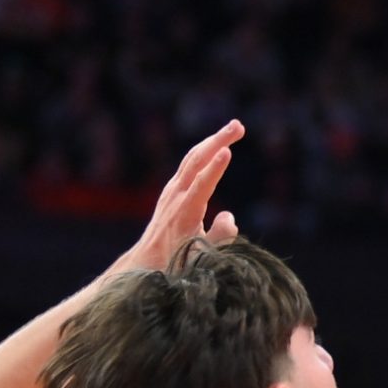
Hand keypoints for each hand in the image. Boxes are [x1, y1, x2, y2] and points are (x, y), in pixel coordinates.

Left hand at [128, 120, 242, 269]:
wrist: (147, 261)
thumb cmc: (178, 262)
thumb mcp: (202, 257)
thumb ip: (219, 237)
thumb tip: (229, 216)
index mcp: (185, 213)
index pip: (201, 185)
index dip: (215, 168)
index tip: (228, 151)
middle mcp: (175, 197)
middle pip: (196, 161)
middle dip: (218, 140)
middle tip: (239, 126)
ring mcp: (172, 190)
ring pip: (193, 158)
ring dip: (213, 140)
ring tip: (235, 128)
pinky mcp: (173, 190)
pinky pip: (190, 164)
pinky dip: (205, 150)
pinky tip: (216, 144)